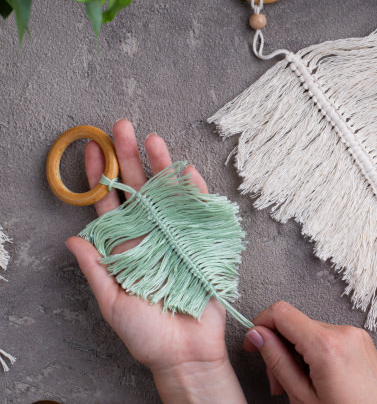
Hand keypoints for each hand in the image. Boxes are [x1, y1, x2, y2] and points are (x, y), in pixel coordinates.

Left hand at [65, 119, 245, 403]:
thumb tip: (71, 238)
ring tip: (151, 139)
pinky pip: (199, 210)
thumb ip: (96, 269)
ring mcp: (177, 234)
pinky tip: (184, 170)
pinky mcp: (202, 240)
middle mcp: (151, 233)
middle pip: (138, 188)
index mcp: (126, 246)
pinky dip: (193, 190)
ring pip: (167, 192)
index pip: (110, 205)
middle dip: (128, 157)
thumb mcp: (111, 302)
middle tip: (120, 128)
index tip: (90, 151)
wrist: (185, 352)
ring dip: (160, 165)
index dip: (99, 178)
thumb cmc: (146, 334)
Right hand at [243, 301, 376, 403]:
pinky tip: (318, 380)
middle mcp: (344, 331)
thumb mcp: (303, 398)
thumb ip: (277, 362)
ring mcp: (357, 335)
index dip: (260, 325)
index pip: (281, 312)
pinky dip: (316, 354)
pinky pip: (330, 338)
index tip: (252, 344)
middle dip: (280, 349)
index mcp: (327, 344)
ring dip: (298, 353)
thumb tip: (257, 335)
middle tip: (278, 383)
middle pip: (295, 324)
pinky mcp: (364, 342)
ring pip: (311, 332)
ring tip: (300, 387)